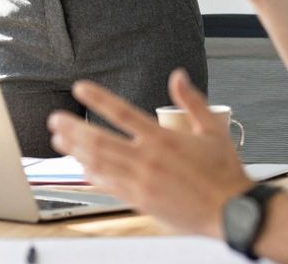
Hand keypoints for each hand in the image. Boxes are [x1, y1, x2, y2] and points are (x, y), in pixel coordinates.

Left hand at [47, 70, 251, 236]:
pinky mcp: (141, 201)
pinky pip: (109, 186)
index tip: (80, 87)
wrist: (232, 212)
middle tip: (55, 120)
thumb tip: (178, 75)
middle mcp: (148, 160)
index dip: (99, 98)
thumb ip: (192, 101)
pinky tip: (80, 166)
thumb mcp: (213, 130)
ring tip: (58, 140)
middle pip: (101, 140)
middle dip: (74, 129)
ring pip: (100, 164)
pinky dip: (91, 175)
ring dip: (76, 150)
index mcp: (164, 139)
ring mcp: (142, 182)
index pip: (123, 113)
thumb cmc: (224, 172)